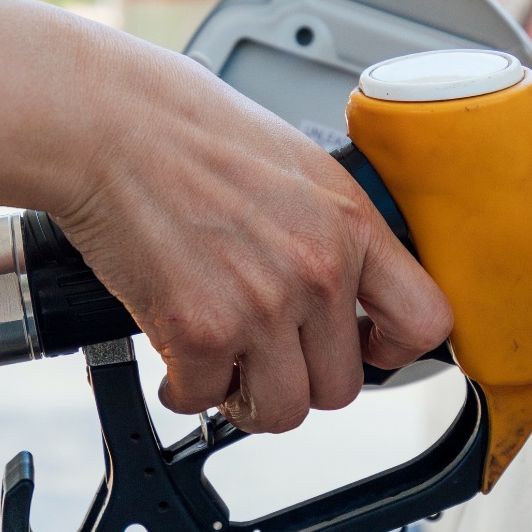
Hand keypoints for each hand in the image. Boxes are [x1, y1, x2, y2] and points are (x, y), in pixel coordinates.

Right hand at [47, 45, 453, 433]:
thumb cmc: (184, 127)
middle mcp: (318, 269)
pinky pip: (205, 400)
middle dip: (300, 379)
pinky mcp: (200, 331)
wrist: (107, 122)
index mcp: (350, 222)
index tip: (367, 347)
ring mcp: (262, 304)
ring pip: (283, 409)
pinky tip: (177, 361)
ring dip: (247, 398)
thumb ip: (327, 227)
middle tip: (265, 357)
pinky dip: (186, 390)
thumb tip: (341, 280)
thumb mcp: (295, 164)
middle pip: (343, 386)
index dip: (394, 349)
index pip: (425, 320)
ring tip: (223, 368)